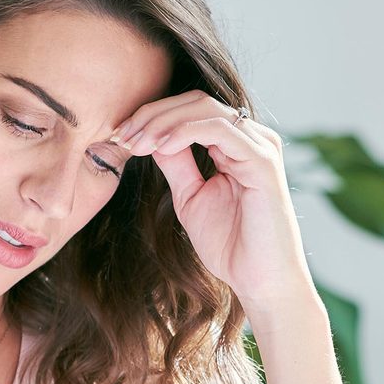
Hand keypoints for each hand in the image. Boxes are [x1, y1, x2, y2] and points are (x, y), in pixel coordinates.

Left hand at [113, 90, 314, 313]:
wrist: (260, 281)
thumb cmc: (231, 246)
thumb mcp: (191, 197)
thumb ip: (176, 165)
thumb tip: (150, 138)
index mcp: (238, 145)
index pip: (192, 109)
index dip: (152, 116)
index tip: (120, 136)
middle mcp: (253, 138)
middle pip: (196, 101)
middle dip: (152, 114)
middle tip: (121, 134)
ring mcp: (260, 146)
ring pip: (205, 109)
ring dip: (163, 122)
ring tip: (136, 141)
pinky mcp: (263, 161)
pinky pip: (219, 130)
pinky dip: (185, 132)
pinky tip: (161, 145)